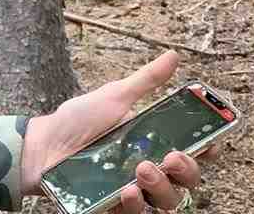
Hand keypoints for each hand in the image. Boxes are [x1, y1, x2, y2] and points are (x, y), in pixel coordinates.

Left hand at [19, 52, 213, 213]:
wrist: (42, 145)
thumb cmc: (78, 119)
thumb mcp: (115, 96)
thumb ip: (146, 81)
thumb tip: (173, 55)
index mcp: (156, 142)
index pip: (195, 151)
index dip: (209, 150)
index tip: (211, 142)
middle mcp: (150, 169)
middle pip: (188, 181)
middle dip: (188, 170)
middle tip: (173, 157)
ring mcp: (134, 191)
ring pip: (168, 203)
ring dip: (163, 188)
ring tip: (143, 169)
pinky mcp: (114, 208)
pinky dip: (136, 205)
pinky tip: (127, 191)